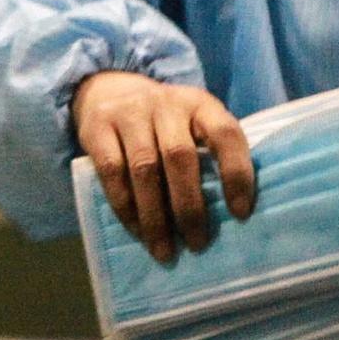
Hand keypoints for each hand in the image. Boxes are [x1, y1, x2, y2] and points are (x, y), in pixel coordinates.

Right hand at [72, 72, 253, 262]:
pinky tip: (138, 231)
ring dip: (155, 216)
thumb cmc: (165, 123)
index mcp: (200, 104)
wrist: (110, 89)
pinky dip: (126, 207)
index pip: (225, 134)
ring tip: (165, 250)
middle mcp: (166, 104)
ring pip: (144, 169)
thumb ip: (211, 156)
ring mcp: (130, 112)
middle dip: (189, 207)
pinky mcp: (98, 127)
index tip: (240, 213)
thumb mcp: (193, 124)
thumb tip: (230, 217)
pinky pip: (113, 173)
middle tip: (197, 243)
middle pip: (180, 156)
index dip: (236, 173)